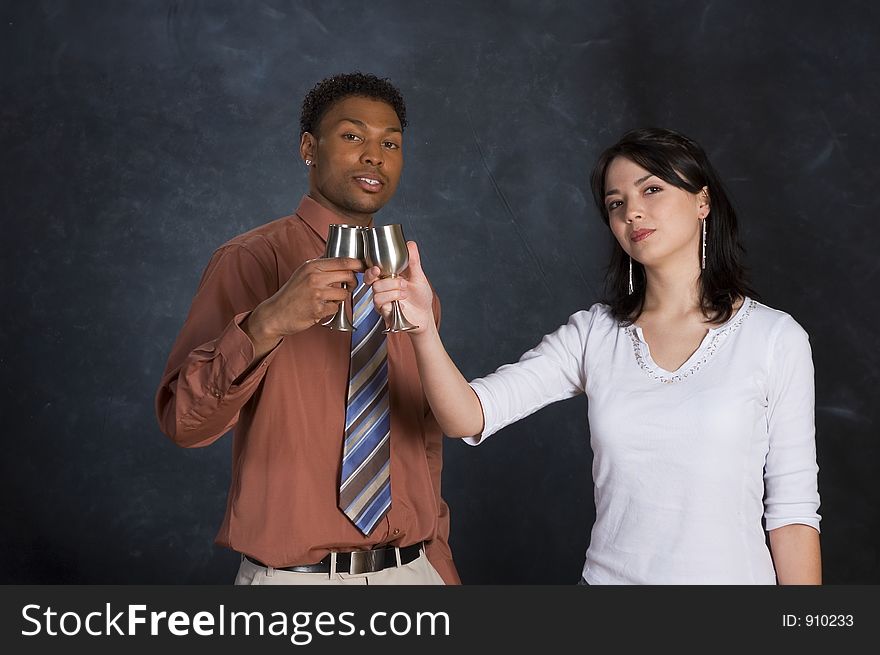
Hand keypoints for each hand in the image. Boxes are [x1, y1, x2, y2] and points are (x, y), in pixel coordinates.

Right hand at [244, 257, 362, 352]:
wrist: (276, 313)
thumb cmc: (291, 294)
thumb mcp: (303, 273)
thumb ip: (320, 266)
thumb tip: (342, 261)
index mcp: (312, 266)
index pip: (343, 261)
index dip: (357, 264)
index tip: (362, 268)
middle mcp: (314, 277)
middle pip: (348, 275)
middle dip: (352, 282)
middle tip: (348, 286)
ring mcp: (316, 293)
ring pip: (344, 293)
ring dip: (340, 298)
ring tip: (329, 299)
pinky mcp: (318, 309)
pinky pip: (336, 307)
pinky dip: (332, 309)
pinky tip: (321, 308)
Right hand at [364, 241, 434, 335]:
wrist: (425, 315)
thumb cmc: (420, 297)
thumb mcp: (418, 276)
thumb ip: (413, 261)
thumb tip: (410, 244)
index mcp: (388, 278)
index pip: (372, 271)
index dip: (371, 269)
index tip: (377, 268)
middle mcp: (382, 288)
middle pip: (370, 280)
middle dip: (386, 280)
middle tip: (399, 280)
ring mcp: (382, 300)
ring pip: (376, 291)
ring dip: (392, 289)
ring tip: (405, 291)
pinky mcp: (384, 311)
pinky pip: (380, 302)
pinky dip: (392, 298)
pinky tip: (402, 300)